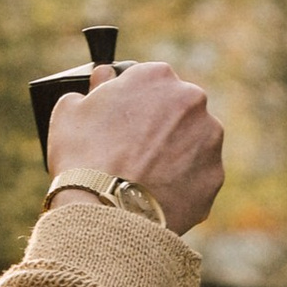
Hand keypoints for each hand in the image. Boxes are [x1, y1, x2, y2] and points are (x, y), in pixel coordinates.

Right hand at [46, 62, 224, 232]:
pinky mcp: (215, 177)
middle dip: (161, 126)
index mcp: (157, 75)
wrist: (106, 211)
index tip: (126, 120)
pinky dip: (183, 185)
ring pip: (194, 143)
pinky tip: (159, 196)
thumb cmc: (83, 157)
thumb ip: (94, 86)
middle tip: (137, 151)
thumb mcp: (72, 110)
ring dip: (176, 154)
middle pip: (177, 110)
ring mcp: (209, 140)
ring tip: (147, 177)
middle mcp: (192, 100)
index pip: (150, 81)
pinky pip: (199, 178)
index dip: (135, 102)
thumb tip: (104, 78)